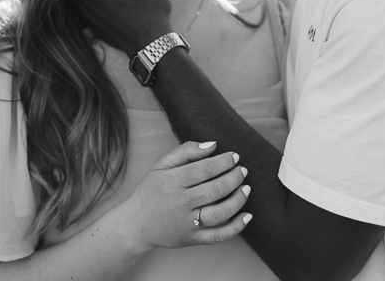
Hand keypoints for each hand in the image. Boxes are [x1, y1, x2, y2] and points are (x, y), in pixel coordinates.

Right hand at [125, 141, 251, 249]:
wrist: (136, 224)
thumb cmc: (153, 190)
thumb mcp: (162, 165)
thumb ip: (187, 150)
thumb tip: (214, 145)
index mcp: (173, 182)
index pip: (205, 169)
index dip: (224, 161)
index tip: (235, 156)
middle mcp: (181, 203)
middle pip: (215, 190)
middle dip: (234, 178)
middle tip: (243, 171)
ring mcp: (188, 223)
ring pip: (220, 213)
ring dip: (238, 199)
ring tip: (246, 188)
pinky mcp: (193, 239)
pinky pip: (218, 236)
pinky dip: (236, 227)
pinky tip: (248, 215)